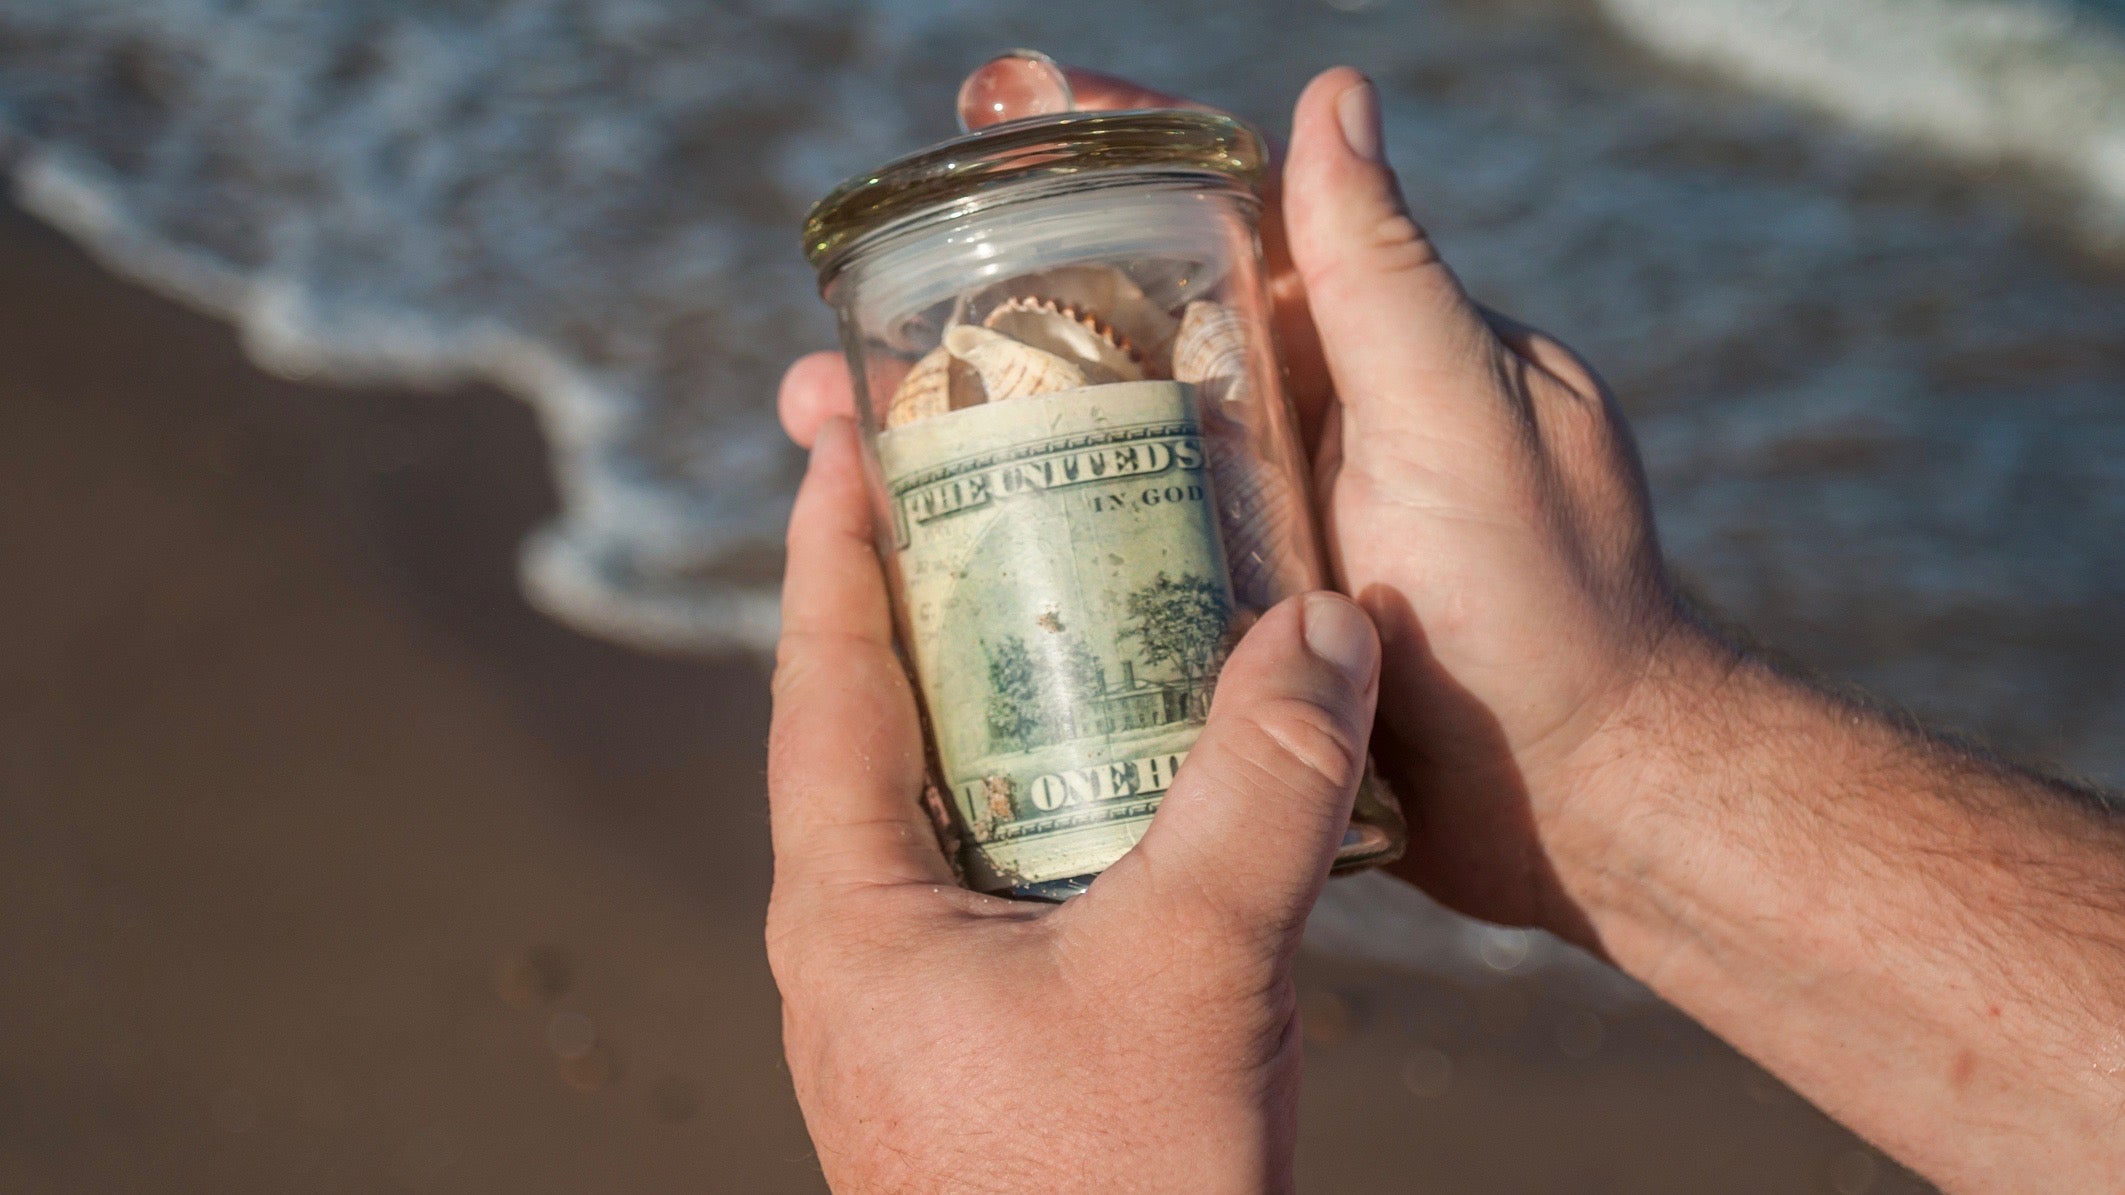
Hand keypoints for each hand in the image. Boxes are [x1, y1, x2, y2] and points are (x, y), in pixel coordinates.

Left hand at [767, 417, 1382, 1189]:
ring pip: (970, 794)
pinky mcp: (1005, 1035)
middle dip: (939, 589)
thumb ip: (1261, 795)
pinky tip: (1166, 755)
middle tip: (1001, 471)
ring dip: (1021, 687)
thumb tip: (1325, 627)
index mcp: (847, 905)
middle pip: (889, 716)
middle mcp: (868, 934)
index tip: (850, 423)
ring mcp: (935, 991)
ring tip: (1093, 578)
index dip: (835, 537)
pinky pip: (1030, 865)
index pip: (821, 673)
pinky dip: (1084, 785)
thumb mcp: (1190, 977)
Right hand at [781, 66, 1694, 948]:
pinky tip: (910, 566)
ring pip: (1088, 443)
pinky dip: (1013, 544)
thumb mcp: (1462, 422)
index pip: (1214, 197)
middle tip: (846, 328)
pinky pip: (1105, 553)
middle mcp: (1292, 409)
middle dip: (978, 310)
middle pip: (1114, 325)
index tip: (998, 102)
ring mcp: (1258, 513)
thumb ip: (1386, 275)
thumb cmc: (1547, 606)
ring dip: (965, 431)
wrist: (1581, 804)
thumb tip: (1331, 94)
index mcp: (1347, 337)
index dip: (1102, 141)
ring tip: (830, 438)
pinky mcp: (1232, 614)